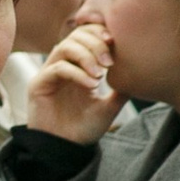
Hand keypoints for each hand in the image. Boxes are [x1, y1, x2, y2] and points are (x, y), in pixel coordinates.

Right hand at [26, 22, 123, 143]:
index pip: (85, 36)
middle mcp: (62, 65)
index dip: (98, 32)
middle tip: (110, 62)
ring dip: (86, 56)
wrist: (66, 149)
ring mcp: (48, 74)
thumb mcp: (110, 105)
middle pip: (75, 36)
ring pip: (64, 47)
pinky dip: (77, 73)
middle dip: (95, 43)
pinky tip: (91, 84)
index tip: (115, 41)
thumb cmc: (85, 128)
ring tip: (100, 74)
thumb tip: (141, 72)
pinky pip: (58, 68)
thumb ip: (122, 88)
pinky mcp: (38, 85)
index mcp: (77, 66)